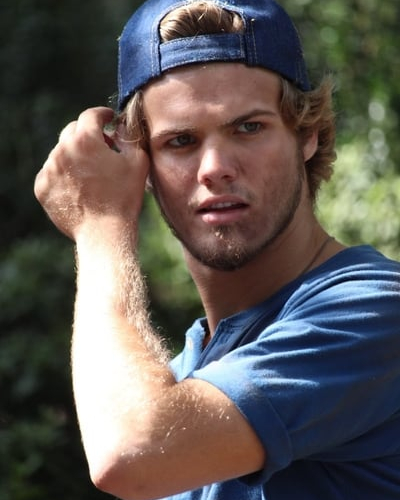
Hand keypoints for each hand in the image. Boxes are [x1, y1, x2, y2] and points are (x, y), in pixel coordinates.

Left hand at [34, 107, 149, 240]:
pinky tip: (80, 186)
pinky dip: (64, 174)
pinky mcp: (42, 187)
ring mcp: (49, 169)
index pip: (91, 115)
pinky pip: (52, 172)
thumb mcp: (138, 161)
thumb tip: (119, 127)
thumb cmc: (125, 197)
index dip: (102, 115)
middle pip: (72, 131)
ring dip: (75, 156)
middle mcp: (62, 151)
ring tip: (92, 173)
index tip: (108, 118)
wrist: (104, 232)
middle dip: (88, 135)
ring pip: (61, 152)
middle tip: (103, 147)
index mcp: (85, 140)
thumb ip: (129, 137)